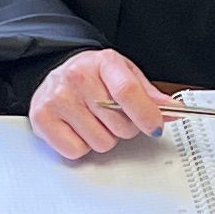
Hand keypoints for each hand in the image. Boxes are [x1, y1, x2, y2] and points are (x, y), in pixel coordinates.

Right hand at [27, 49, 172, 159]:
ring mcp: (57, 98)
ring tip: (92, 120)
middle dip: (123, 128)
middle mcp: (77, 77)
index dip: (146, 115)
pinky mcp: (41, 118)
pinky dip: (80, 146)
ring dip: (102, 138)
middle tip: (112, 117)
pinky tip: (77, 128)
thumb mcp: (124, 75)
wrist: (56, 75)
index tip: (155, 127)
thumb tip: (172, 110)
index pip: (128, 92)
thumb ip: (149, 95)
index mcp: (104, 62)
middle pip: (119, 125)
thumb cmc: (93, 77)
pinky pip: (76, 151)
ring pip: (100, 142)